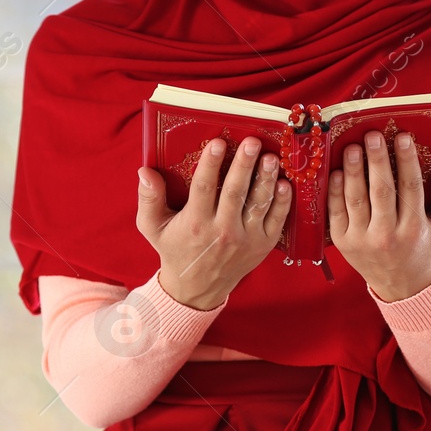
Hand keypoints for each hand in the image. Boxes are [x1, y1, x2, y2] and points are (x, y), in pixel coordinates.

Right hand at [135, 137, 292, 309]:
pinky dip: (282, 203)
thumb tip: (145, 171)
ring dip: (267, 180)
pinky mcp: (263, 245)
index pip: (204, 188)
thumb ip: (149, 199)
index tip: (218, 142)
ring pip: (258, 204)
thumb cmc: (175, 249)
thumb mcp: (152, 227)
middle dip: (244, 165)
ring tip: (271, 158)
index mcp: (196, 222)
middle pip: (236, 193)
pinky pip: (276, 221)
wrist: (198, 288)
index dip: (211, 164)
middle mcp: (223, 231)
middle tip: (252, 142)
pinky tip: (285, 183)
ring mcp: (246, 239)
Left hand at [327, 130, 430, 301]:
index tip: (403, 137)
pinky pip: (336, 212)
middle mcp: (386, 236)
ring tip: (353, 147)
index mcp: (413, 230)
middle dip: (376, 160)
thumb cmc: (427, 248)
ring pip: (355, 199)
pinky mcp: (343, 243)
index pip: (410, 188)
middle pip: (380, 191)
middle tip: (373, 134)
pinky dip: (334, 190)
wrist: (403, 286)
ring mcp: (362, 240)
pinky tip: (337, 171)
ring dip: (353, 171)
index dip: (406, 160)